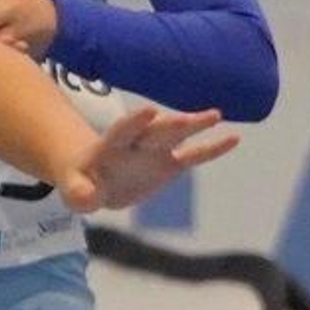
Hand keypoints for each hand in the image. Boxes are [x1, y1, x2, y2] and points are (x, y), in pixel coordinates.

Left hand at [65, 106, 237, 213]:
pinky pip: (194, 155)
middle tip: (185, 119)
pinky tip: (234, 139)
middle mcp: (137, 142)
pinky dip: (213, 148)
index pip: (122, 131)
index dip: (134, 122)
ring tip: (216, 115)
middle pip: (154, 132)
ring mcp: (156, 151)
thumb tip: (87, 198)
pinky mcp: (171, 164)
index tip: (148, 111)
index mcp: (111, 145)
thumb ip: (79, 192)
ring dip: (195, 126)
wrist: (95, 180)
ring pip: (178, 136)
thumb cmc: (82, 183)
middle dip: (168, 125)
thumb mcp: (75, 190)